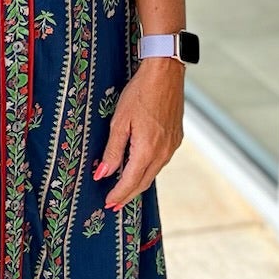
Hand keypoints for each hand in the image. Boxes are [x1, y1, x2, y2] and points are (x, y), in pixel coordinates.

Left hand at [93, 59, 183, 208]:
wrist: (165, 74)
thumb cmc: (140, 93)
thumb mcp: (119, 122)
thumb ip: (112, 151)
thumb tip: (102, 174)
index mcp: (147, 150)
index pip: (130, 182)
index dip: (118, 195)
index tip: (108, 204)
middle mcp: (163, 152)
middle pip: (143, 182)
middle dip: (127, 194)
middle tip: (114, 203)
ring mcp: (172, 146)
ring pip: (153, 172)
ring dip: (138, 182)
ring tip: (124, 189)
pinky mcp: (176, 138)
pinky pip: (161, 161)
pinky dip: (148, 169)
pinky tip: (139, 168)